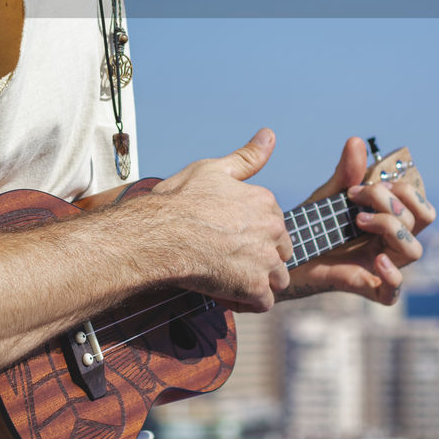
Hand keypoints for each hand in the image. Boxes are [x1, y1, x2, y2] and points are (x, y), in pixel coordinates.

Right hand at [154, 128, 292, 312]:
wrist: (158, 234)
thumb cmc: (179, 201)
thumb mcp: (213, 169)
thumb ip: (246, 157)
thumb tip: (269, 135)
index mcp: (265, 201)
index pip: (274, 224)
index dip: (251, 233)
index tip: (227, 236)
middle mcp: (272, 229)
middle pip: (280, 252)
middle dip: (260, 258)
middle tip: (226, 258)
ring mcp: (266, 260)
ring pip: (277, 279)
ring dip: (257, 282)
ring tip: (227, 277)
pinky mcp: (255, 287)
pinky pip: (263, 303)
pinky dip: (245, 301)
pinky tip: (223, 292)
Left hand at [281, 136, 435, 305]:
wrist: (288, 254)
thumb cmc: (315, 224)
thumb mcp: (331, 195)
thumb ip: (346, 173)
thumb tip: (356, 141)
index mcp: (392, 220)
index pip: (420, 203)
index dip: (401, 188)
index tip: (364, 183)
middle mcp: (394, 242)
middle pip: (422, 219)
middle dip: (395, 201)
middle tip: (362, 196)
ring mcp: (385, 266)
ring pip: (414, 249)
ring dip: (390, 226)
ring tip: (357, 219)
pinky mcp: (370, 288)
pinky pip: (394, 291)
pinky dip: (392, 276)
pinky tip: (377, 261)